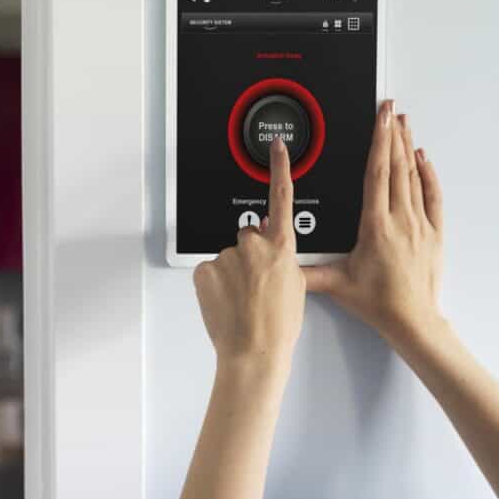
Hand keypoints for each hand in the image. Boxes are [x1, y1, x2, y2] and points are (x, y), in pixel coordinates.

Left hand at [193, 137, 306, 366]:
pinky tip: (226, 301)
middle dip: (248, 254)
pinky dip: (215, 283)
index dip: (280, 169)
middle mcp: (254, 245)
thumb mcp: (294, 285)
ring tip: (243, 300)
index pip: (282, 198)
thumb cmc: (278, 325)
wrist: (254, 351)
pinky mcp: (205, 269)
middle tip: (255, 285)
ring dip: (232, 273)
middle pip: (247, 237)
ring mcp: (227, 256)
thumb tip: (264, 241)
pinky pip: (210, 270)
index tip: (276, 147)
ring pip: (228, 257)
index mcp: (281, 248)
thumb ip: (280, 256)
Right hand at [304, 101, 445, 352]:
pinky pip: (432, 196)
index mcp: (375, 225)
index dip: (378, 142)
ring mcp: (419, 225)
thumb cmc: (377, 302)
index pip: (377, 173)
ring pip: (413, 176)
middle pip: (396, 166)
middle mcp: (400, 219)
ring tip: (403, 124)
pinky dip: (428, 174)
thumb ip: (305, 272)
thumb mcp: (336, 284)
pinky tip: (423, 159)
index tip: (380, 119)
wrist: (412, 320)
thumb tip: (280, 263)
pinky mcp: (432, 234)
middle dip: (393, 134)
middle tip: (390, 109)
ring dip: (407, 147)